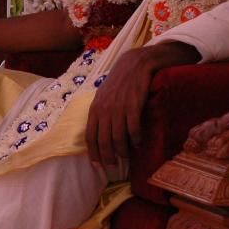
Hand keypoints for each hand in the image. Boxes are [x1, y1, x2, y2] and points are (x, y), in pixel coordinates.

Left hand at [85, 42, 197, 168]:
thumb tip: (99, 130)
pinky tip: (138, 143)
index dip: (93, 152)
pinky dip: (135, 139)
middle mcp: (104, 110)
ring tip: (127, 156)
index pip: (90, 136)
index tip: (97, 165)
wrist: (136, 63)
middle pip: (103, 140)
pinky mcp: (133, 105)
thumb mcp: (104, 94)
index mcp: (95, 108)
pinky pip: (133, 129)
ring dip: (123, 150)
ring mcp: (118, 108)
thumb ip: (100, 111)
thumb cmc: (120, 80)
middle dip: (108, 156)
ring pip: (118, 138)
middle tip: (113, 165)